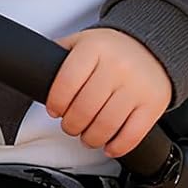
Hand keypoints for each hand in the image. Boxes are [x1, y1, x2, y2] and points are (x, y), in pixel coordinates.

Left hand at [46, 27, 171, 158]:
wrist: (154, 47)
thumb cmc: (113, 49)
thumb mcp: (83, 41)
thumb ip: (59, 54)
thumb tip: (33, 69)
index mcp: (94, 49)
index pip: (66, 83)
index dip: (56, 103)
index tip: (55, 110)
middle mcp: (117, 66)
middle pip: (84, 109)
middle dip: (71, 125)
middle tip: (71, 126)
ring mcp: (137, 86)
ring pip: (106, 125)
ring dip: (91, 138)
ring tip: (87, 136)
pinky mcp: (153, 104)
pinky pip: (132, 135)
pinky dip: (117, 147)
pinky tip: (109, 145)